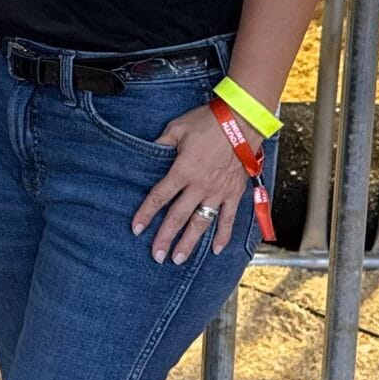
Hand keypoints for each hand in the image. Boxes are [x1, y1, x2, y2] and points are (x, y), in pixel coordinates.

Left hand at [130, 104, 248, 263]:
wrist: (242, 120)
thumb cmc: (209, 121)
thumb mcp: (178, 127)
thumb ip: (162, 143)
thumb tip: (148, 152)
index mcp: (183, 170)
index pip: (159, 196)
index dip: (146, 213)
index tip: (136, 229)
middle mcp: (199, 185)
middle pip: (178, 216)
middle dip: (165, 238)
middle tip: (156, 256)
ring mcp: (218, 192)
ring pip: (201, 223)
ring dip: (190, 242)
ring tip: (179, 259)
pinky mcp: (234, 192)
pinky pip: (229, 218)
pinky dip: (224, 235)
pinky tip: (217, 250)